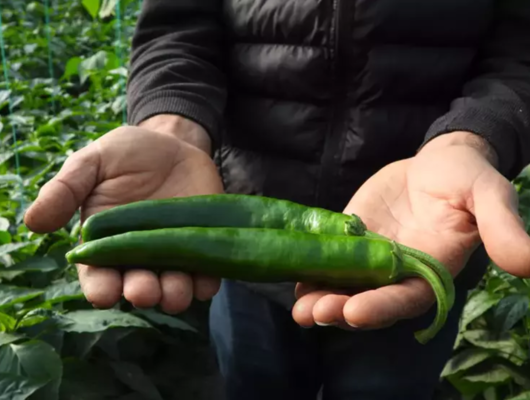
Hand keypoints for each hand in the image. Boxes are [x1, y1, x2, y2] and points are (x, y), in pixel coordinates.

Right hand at [24, 116, 223, 312]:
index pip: (99, 278)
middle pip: (138, 289)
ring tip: (175, 288)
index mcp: (106, 245)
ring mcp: (173, 256)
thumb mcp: (92, 163)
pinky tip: (205, 280)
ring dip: (175, 296)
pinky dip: (206, 284)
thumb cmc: (127, 154)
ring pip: (174, 291)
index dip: (101, 289)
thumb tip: (33, 221)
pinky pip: (206, 277)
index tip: (105, 291)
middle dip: (141, 293)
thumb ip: (65, 190)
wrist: (174, 143)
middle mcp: (139, 258)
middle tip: (144, 289)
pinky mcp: (203, 247)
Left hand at [292, 131, 529, 329]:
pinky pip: (331, 261)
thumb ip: (502, 227)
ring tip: (299, 310)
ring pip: (347, 286)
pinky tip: (293, 282)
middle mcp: (400, 270)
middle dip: (342, 309)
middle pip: (370, 300)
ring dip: (322, 300)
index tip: (356, 312)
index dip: (382, 307)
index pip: (407, 297)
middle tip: (314, 313)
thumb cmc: (466, 175)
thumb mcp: (488, 194)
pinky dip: (313, 274)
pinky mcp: (352, 238)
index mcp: (433, 268)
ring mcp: (372, 256)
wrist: (436, 160)